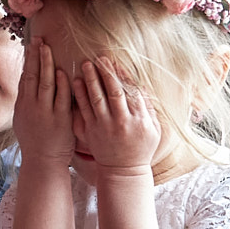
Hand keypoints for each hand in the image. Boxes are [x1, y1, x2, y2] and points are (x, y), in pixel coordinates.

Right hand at [11, 37, 74, 169]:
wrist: (43, 162)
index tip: (31, 45)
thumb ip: (28, 102)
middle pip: (33, 76)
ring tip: (48, 48)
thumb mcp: (24, 120)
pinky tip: (63, 71)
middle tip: (39, 39)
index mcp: (22, 106)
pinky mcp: (60, 119)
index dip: (28, 60)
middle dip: (35, 56)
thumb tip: (29, 83)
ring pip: (46, 83)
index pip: (25, 77)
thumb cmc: (36, 141)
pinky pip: (61, 98)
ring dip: (47, 64)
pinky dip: (62, 84)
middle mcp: (31, 107)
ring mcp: (45, 113)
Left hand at [71, 56, 162, 175]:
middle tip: (98, 58)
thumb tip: (144, 86)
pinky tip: (75, 82)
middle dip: (105, 73)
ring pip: (96, 99)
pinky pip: (83, 111)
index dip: (122, 74)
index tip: (116, 61)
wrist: (123, 170)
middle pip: (112, 92)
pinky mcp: (90, 132)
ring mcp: (103, 127)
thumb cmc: (141, 148)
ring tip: (85, 65)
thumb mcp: (154, 129)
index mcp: (139, 119)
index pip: (131, 91)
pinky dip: (79, 96)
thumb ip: (149, 108)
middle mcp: (121, 121)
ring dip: (90, 80)